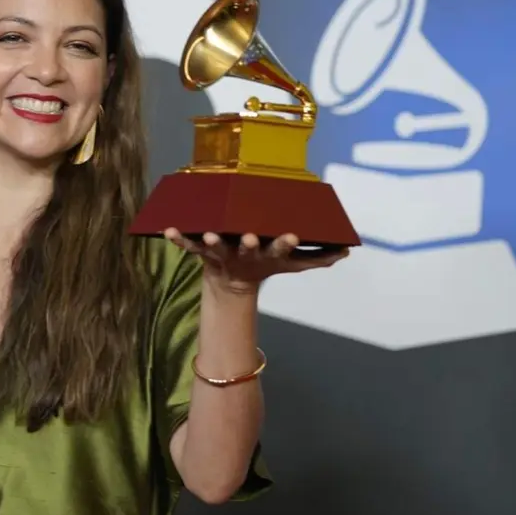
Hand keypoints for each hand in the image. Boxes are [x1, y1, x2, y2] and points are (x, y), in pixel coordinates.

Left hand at [163, 229, 348, 296]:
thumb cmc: (266, 264)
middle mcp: (245, 253)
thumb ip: (318, 258)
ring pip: (216, 247)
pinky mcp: (202, 252)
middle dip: (248, 244)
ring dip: (211, 241)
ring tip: (207, 234)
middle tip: (249, 238)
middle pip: (247, 248)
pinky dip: (178, 239)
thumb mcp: (292, 264)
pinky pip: (188, 245)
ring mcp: (222, 253)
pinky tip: (168, 230)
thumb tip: (347, 251)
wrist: (232, 284)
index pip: (280, 248)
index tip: (292, 235)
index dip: (285, 243)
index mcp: (267, 253)